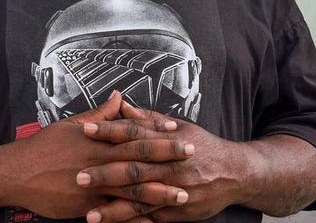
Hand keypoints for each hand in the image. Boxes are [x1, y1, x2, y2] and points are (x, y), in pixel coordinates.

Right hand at [12, 92, 193, 219]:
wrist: (16, 173)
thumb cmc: (42, 148)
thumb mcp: (71, 125)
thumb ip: (100, 114)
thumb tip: (119, 97)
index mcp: (98, 140)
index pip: (134, 133)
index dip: (158, 132)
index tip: (178, 129)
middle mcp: (99, 161)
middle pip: (140, 159)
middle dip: (168, 159)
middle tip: (192, 157)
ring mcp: (94, 186)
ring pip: (132, 189)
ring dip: (159, 193)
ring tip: (181, 195)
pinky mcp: (87, 206)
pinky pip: (116, 214)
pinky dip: (135, 218)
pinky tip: (153, 222)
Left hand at [78, 101, 247, 222]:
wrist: (236, 173)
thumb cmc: (203, 146)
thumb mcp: (179, 126)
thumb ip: (148, 119)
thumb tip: (122, 105)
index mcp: (168, 140)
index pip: (135, 133)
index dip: (110, 131)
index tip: (86, 130)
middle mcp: (171, 166)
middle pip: (134, 169)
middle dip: (105, 174)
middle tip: (79, 177)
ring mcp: (174, 191)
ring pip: (141, 200)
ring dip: (114, 209)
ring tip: (89, 214)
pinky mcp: (178, 212)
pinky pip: (152, 219)